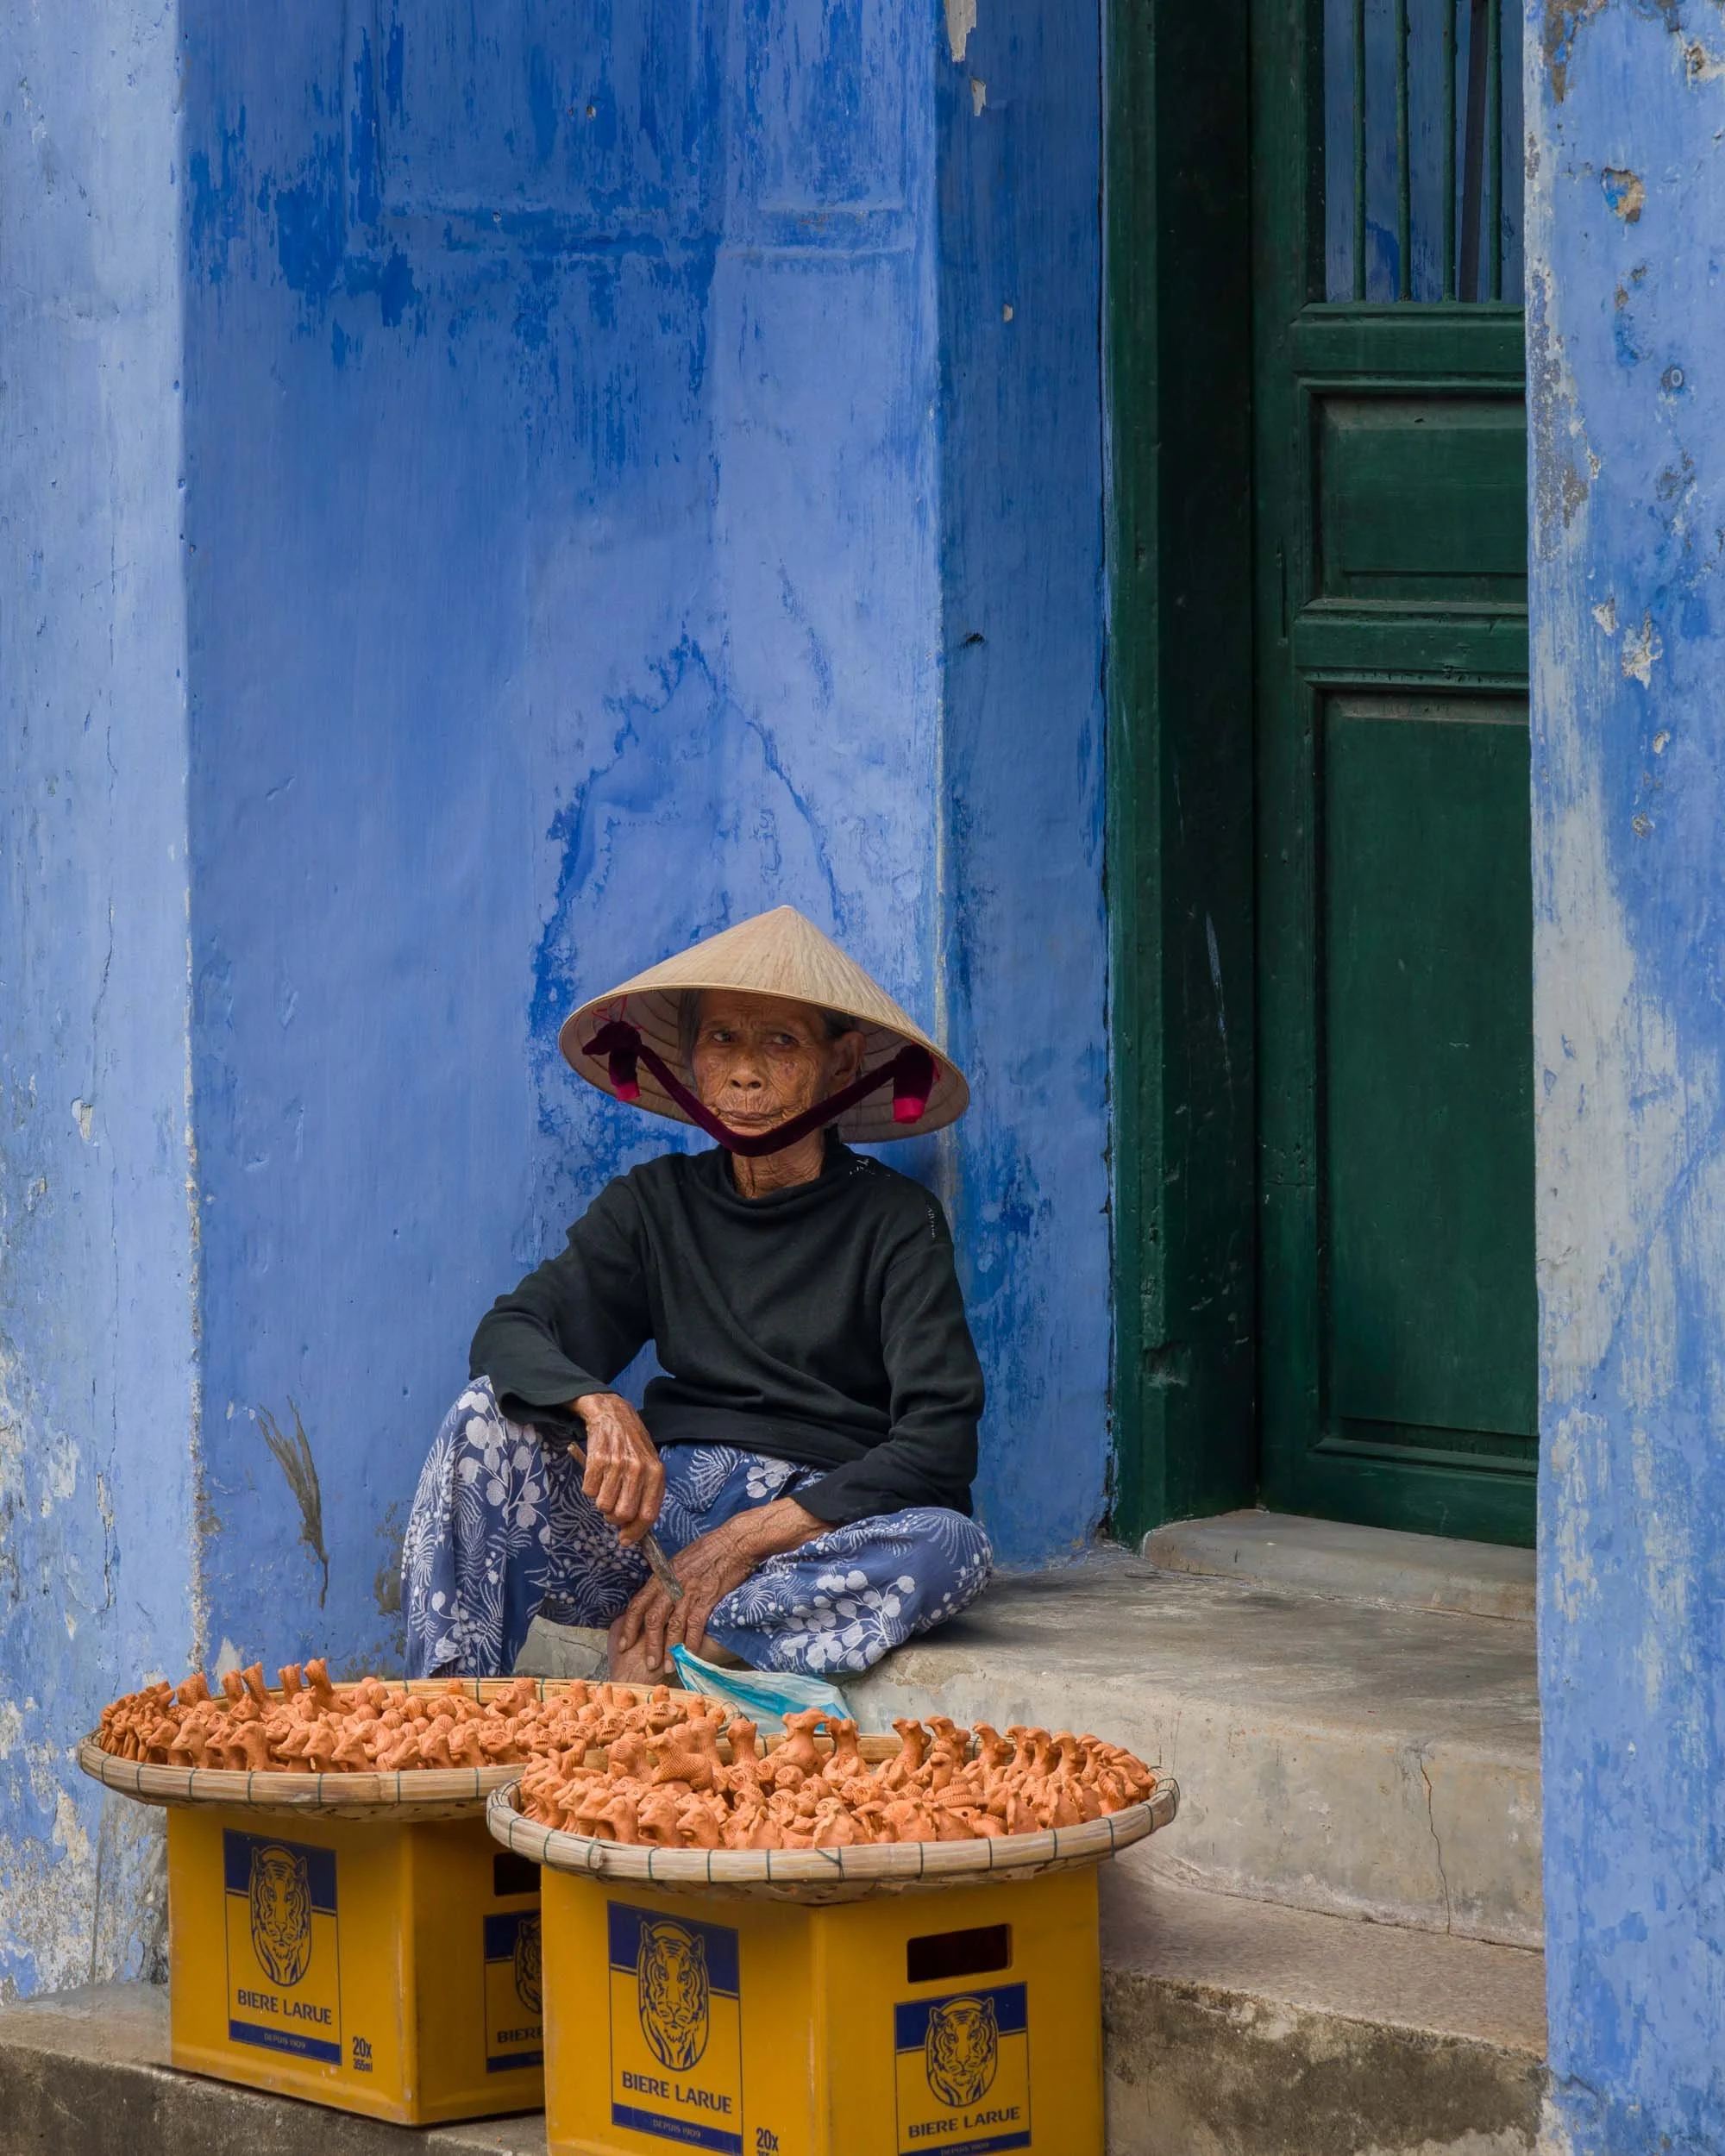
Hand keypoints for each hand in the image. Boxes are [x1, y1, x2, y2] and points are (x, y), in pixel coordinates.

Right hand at [572, 1393, 663, 1545]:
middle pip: (623, 1514)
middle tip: (612, 1508)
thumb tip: (634, 1528)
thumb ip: (646, 1494)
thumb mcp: (649, 1465)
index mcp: (656, 1473)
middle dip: (614, 1518)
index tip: (626, 1540)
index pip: (648, 1513)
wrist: (613, 1414)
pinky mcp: (596, 1460)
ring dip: (601, 1501)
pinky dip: (590, 1487)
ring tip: (606, 1485)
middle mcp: (638, 1469)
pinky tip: (597, 1473)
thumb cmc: (632, 1444)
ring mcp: (617, 1464)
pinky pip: (589, 1491)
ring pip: (604, 1505)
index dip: (636, 1532)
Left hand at [613, 1497, 824, 1673]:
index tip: (624, 1644)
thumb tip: (660, 1595)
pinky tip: (690, 1655)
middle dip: (649, 1645)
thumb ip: (668, 1578)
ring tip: (668, 1667)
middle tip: (649, 1664)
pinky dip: (691, 1643)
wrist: (734, 1542)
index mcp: (662, 1575)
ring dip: (669, 1650)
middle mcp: (671, 1585)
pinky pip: (695, 1625)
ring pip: (673, 1626)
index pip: (638, 1604)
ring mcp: (689, 1592)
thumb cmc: (709, 1548)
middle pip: (653, 1619)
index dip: (629, 1626)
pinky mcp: (707, 1598)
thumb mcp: (680, 1559)